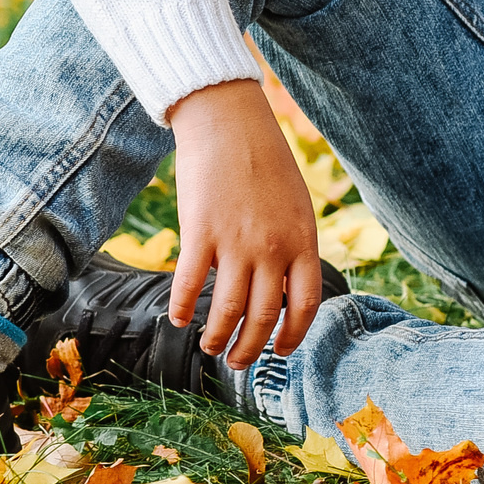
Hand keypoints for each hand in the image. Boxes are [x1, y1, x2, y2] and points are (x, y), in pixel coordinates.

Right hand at [167, 78, 327, 369]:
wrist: (229, 121)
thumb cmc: (264, 160)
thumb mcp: (296, 204)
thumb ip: (294, 246)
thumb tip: (284, 290)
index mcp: (303, 240)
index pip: (305, 306)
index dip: (292, 336)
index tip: (279, 352)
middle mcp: (273, 248)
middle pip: (263, 317)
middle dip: (248, 349)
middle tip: (236, 362)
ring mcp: (237, 242)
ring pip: (227, 311)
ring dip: (216, 337)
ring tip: (208, 346)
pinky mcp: (201, 233)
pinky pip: (189, 285)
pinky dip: (182, 308)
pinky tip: (178, 318)